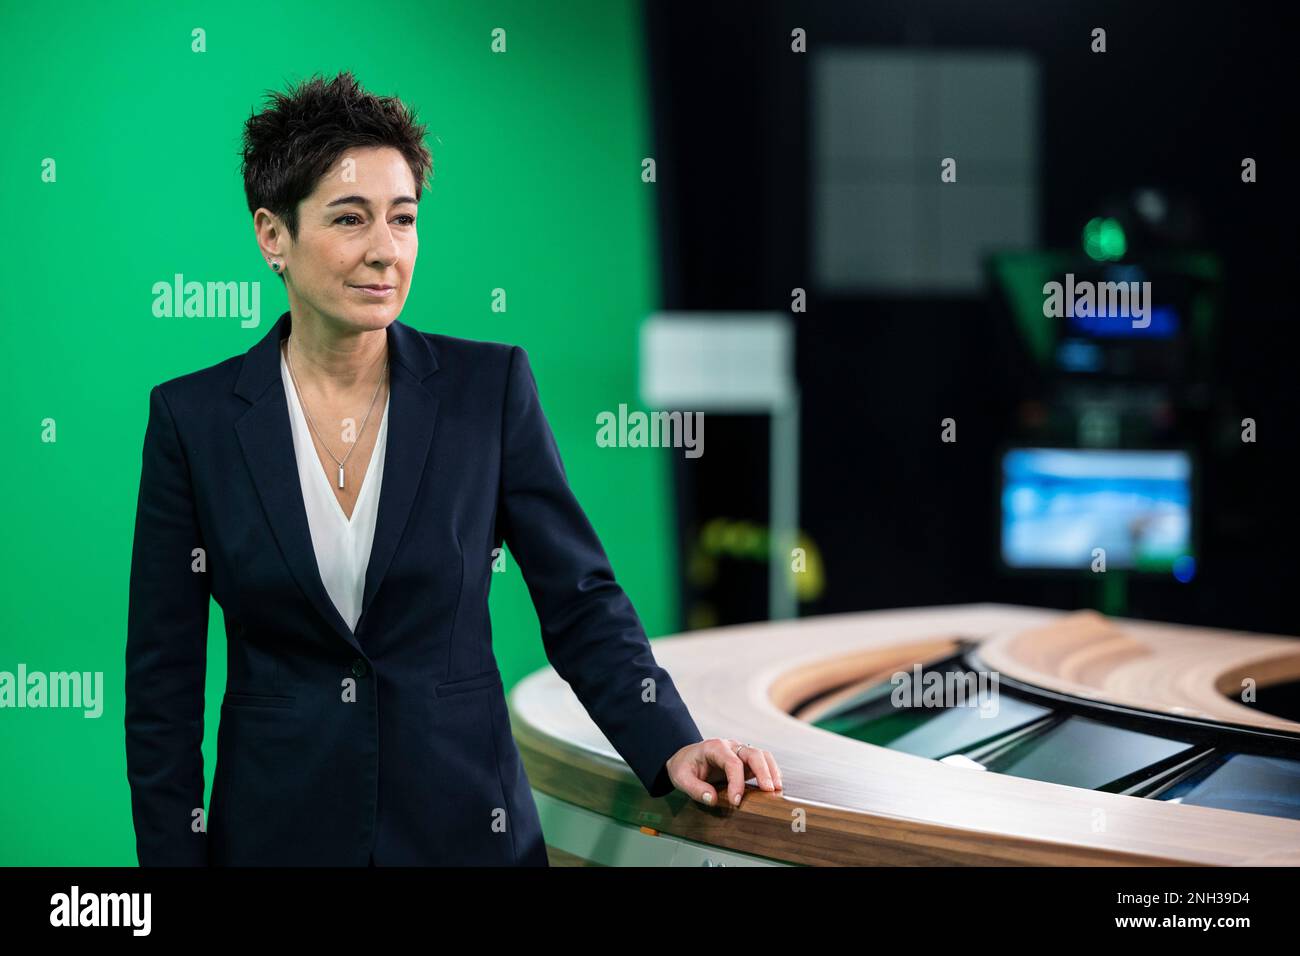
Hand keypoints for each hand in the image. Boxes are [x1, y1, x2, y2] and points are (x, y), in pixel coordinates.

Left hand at [665, 738, 782, 806]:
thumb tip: (713, 799)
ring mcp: (740, 752)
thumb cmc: (684, 767)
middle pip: (753, 753)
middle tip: (769, 791)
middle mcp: (731, 746)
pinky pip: (762, 762)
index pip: (732, 762)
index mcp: (715, 747)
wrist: (686, 758)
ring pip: (762, 755)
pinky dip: (771, 772)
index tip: (736, 801)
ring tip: (777, 789)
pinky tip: (773, 786)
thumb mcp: (681, 778)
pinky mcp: (745, 761)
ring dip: (771, 770)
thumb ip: (695, 789)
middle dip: (763, 771)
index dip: (737, 782)